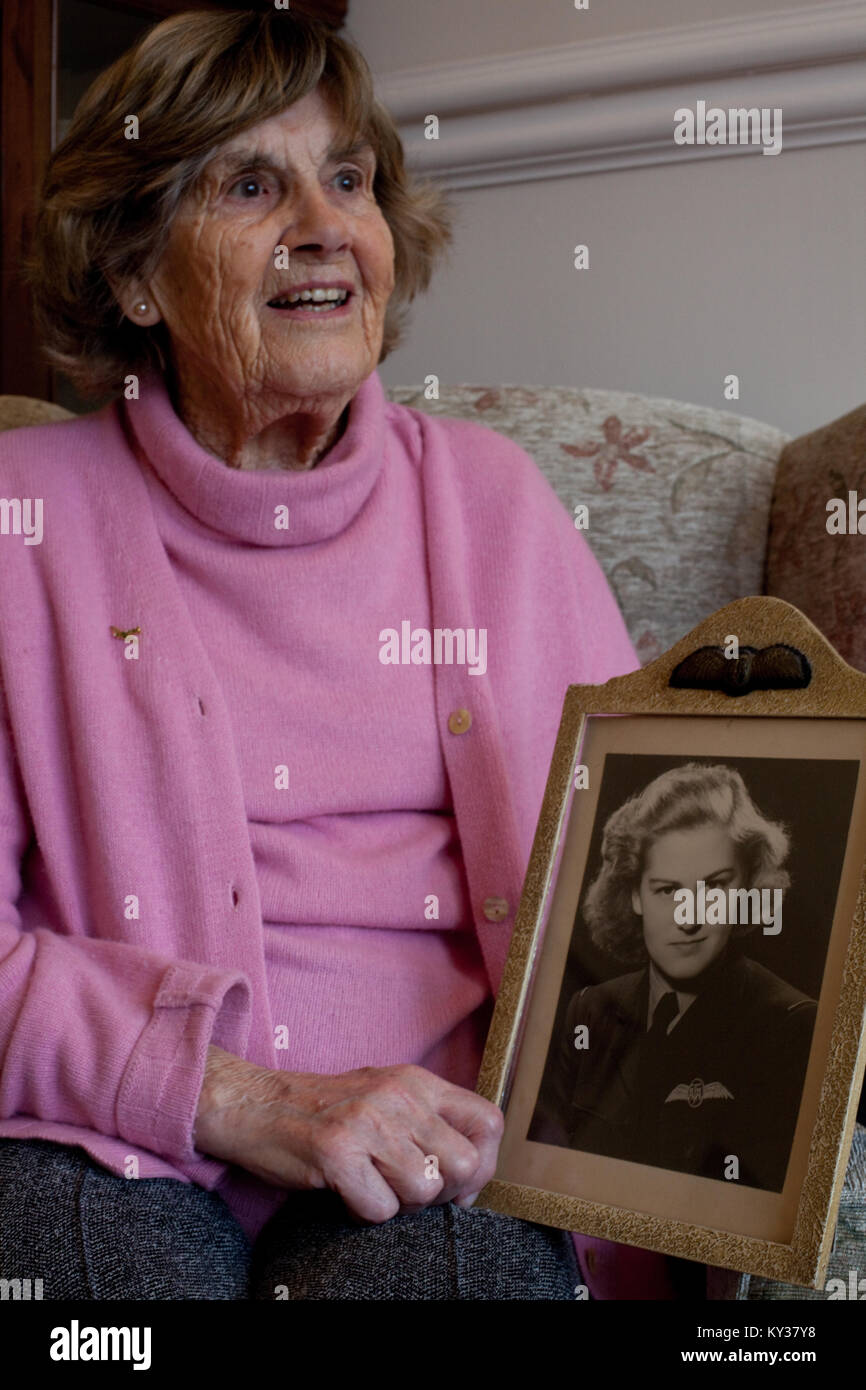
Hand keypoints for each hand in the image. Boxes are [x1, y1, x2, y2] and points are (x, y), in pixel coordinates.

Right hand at [193, 1045, 503, 1222]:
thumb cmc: (326, 1110)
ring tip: (374, 1187)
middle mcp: (399, 1096)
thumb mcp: (386, 1096)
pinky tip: (346, 1191)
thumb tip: (473, 1170)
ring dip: (402, 1204)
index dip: (485, 1163)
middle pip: (466, 1163)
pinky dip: (365, 1212)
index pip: (489, 1121)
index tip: (458, 1185)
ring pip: (426, 1190)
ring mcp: (368, 1122)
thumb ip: (430, 1121)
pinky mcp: (337, 1152)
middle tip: (411, 1193)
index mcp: (417, 1081)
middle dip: (446, 1193)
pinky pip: (380, 1209)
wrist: (257, 1104)